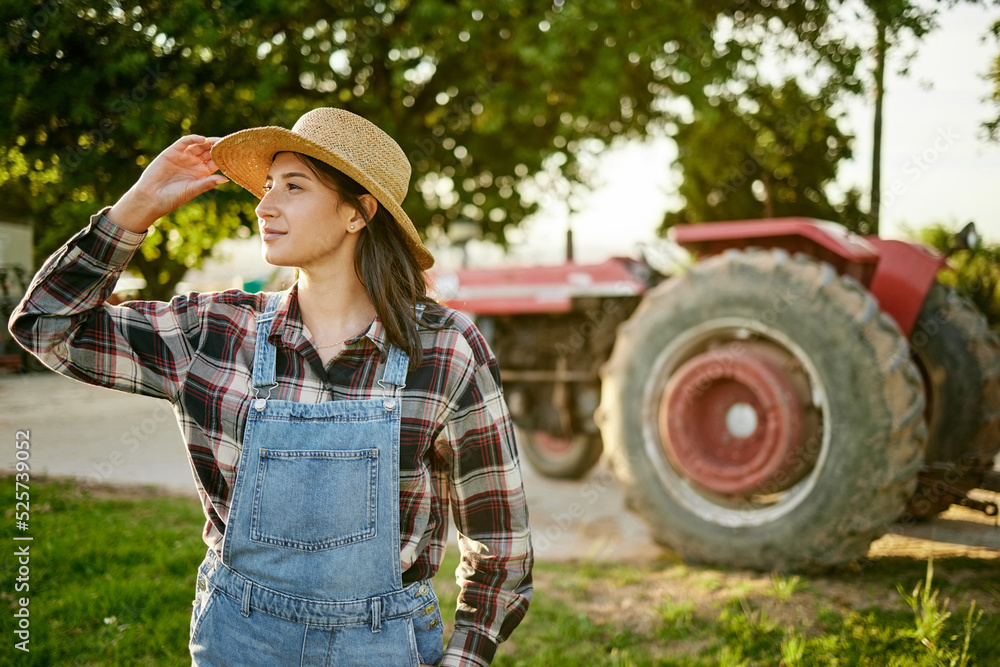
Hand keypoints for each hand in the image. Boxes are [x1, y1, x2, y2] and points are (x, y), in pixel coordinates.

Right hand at [107, 135, 228, 232]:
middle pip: (210, 151)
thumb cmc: (173, 198)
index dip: (225, 157)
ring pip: (199, 145)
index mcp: (202, 173)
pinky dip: (193, 139)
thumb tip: (226, 179)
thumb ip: (208, 183)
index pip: (217, 162)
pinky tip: (202, 140)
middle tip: (229, 142)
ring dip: (209, 142)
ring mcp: (184, 157)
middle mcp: (194, 164)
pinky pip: (185, 142)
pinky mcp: (172, 152)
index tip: (237, 153)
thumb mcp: (193, 190)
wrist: (151, 197)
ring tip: (218, 141)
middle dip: (219, 147)